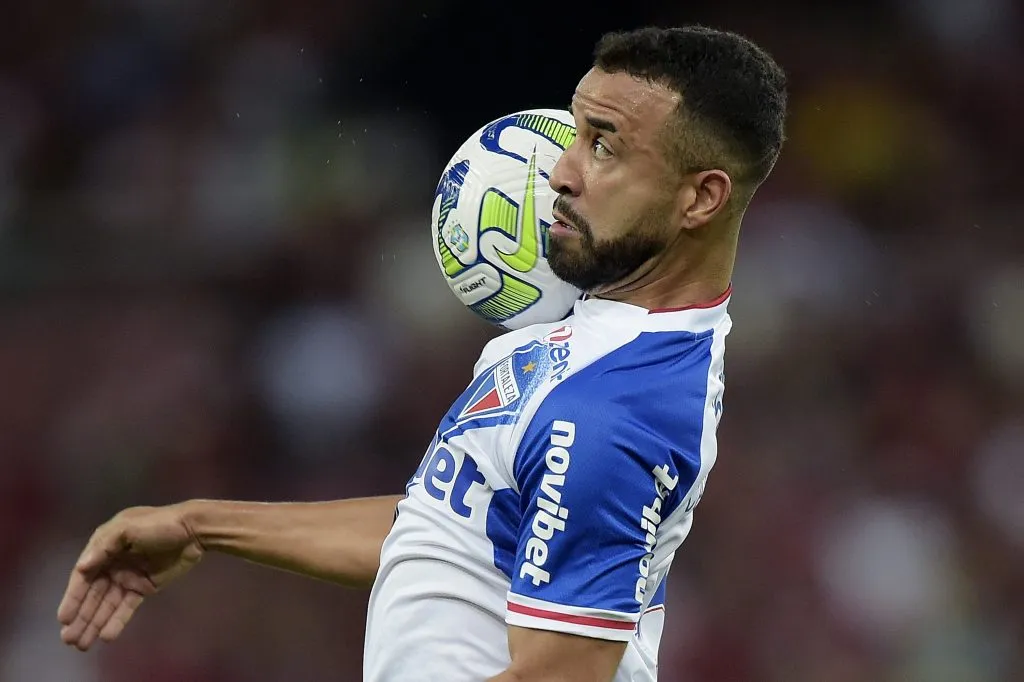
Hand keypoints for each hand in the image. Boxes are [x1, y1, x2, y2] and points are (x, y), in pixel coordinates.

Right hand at [57, 504, 203, 650]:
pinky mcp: (144, 586)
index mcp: (105, 547)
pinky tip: (107, 636)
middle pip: (93, 594)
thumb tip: (81, 567)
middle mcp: (112, 564)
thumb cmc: (159, 524)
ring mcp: (128, 577)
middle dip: (81, 616)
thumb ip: (104, 546)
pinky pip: (126, 607)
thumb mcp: (128, 527)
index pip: (83, 576)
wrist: (193, 530)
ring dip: (94, 623)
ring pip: (107, 604)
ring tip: (82, 645)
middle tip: (69, 639)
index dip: (73, 597)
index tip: (63, 618)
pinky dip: (116, 621)